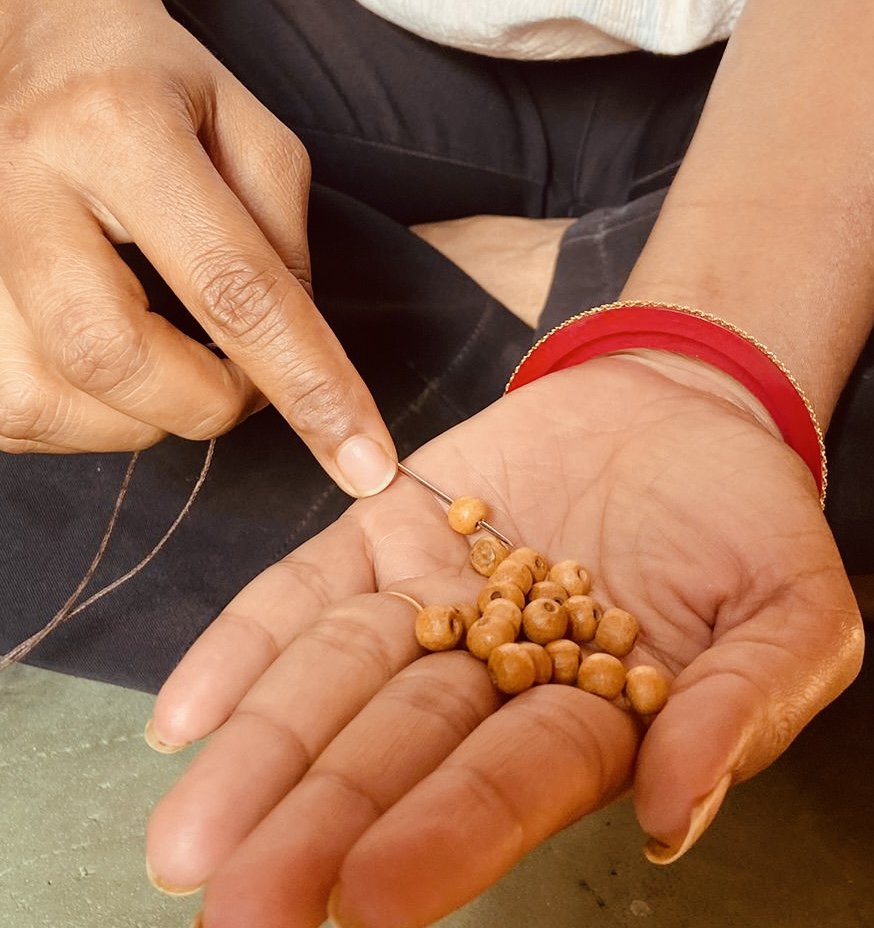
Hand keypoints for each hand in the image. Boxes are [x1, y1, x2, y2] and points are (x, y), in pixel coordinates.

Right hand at [0, 0, 394, 494]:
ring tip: (167, 349)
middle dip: (207, 403)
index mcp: (117, 131)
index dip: (310, 386)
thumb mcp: (246, 130)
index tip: (365, 460)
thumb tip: (291, 358)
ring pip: (53, 403)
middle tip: (241, 374)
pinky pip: (17, 417)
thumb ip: (285, 242)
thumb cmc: (148, 89)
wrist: (22, 46)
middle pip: (115, 359)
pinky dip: (90, 418)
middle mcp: (21, 188)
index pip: (234, 290)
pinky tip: (116, 363)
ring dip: (146, 412)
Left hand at [146, 355, 862, 927]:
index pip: (513, 784)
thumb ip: (744, 709)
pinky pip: (306, 588)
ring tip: (191, 833)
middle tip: (239, 907)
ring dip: (266, 750)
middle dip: (323, 823)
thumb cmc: (751, 522)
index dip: (449, 835)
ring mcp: (434, 600)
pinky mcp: (391, 525)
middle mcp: (496, 676)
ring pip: (337, 678)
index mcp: (592, 718)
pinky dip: (246, 642)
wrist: (685, 411)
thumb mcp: (793, 614)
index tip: (367, 898)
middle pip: (400, 749)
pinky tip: (187, 714)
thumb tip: (676, 816)